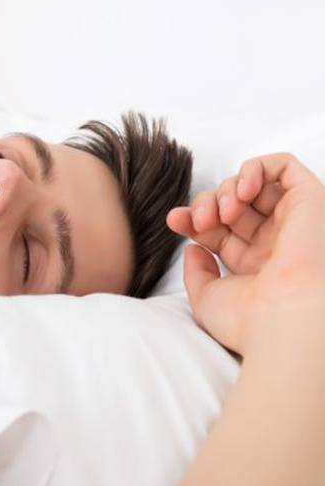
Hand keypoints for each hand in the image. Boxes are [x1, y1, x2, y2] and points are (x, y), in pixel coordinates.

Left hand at [167, 152, 324, 355]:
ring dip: (228, 188)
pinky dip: (255, 167)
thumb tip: (193, 248)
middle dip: (207, 203)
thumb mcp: (206, 298)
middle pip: (233, 205)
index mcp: (254, 265)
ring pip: (255, 185)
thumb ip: (196, 273)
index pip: (218, 229)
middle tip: (201, 219)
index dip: (193, 218)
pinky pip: (284, 166)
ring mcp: (292, 222)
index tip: (175, 219)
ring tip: (224, 210)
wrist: (283, 319)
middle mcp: (275, 243)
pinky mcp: (310, 201)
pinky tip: (242, 190)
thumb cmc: (248, 319)